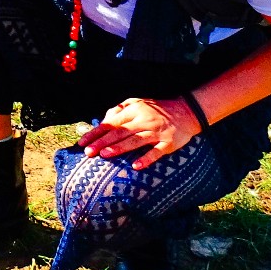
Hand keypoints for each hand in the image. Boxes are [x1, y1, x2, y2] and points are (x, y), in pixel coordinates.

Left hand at [81, 98, 199, 168]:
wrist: (187, 111)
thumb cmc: (157, 109)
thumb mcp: (138, 103)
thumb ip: (120, 110)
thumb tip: (103, 120)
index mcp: (135, 110)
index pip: (111, 122)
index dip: (96, 132)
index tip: (82, 142)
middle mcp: (144, 120)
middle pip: (119, 132)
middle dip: (102, 142)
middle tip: (88, 152)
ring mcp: (156, 132)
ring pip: (135, 141)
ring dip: (119, 148)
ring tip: (104, 155)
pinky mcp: (168, 143)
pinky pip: (156, 152)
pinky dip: (146, 159)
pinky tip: (136, 166)